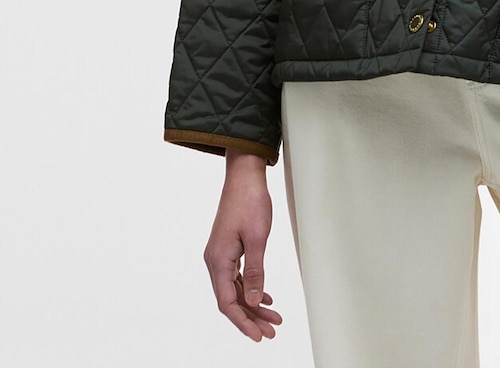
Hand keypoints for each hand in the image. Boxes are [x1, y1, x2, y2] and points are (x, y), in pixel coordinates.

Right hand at [203, 150, 281, 341]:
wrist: (245, 175)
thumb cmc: (250, 201)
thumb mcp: (257, 238)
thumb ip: (255, 272)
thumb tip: (253, 301)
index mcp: (218, 260)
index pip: (227, 302)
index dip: (243, 322)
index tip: (259, 335)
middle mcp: (215, 260)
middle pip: (231, 299)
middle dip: (251, 317)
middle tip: (272, 330)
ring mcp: (221, 254)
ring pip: (235, 288)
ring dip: (253, 303)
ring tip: (273, 317)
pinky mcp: (228, 247)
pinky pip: (237, 276)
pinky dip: (251, 288)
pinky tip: (264, 296)